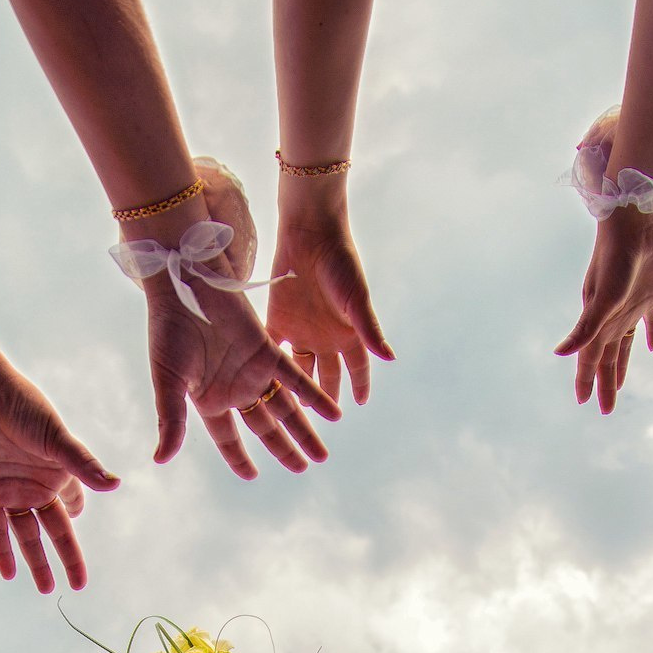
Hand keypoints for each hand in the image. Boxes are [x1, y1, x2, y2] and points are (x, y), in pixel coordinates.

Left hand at [0, 371, 119, 588]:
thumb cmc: (21, 406)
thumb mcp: (56, 438)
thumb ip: (82, 464)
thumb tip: (114, 485)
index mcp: (58, 472)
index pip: (72, 503)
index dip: (76, 515)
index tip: (79, 526)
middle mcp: (36, 485)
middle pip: (54, 530)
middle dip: (65, 557)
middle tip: (76, 585)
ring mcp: (11, 491)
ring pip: (27, 536)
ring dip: (36, 562)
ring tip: (44, 589)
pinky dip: (2, 551)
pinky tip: (8, 573)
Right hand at [146, 280, 339, 478]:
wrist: (185, 284)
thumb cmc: (169, 331)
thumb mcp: (168, 381)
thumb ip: (170, 420)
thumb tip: (161, 460)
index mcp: (209, 399)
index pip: (228, 438)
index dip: (239, 458)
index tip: (252, 476)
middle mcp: (234, 388)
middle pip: (265, 427)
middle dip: (284, 449)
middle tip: (303, 468)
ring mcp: (253, 370)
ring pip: (285, 408)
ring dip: (304, 430)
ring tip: (322, 454)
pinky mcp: (268, 349)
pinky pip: (297, 378)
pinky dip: (315, 397)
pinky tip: (334, 414)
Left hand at [266, 219, 391, 406]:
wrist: (310, 232)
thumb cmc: (340, 261)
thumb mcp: (356, 298)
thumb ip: (369, 329)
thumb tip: (390, 359)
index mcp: (347, 332)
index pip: (357, 366)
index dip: (360, 384)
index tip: (361, 403)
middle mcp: (325, 336)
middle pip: (326, 374)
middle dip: (326, 397)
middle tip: (324, 420)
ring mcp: (301, 330)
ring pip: (299, 369)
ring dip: (297, 389)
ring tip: (292, 414)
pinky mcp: (277, 320)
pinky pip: (273, 351)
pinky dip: (269, 368)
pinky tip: (263, 388)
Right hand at [555, 209, 652, 413]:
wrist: (634, 224)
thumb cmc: (615, 259)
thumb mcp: (602, 297)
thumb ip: (585, 328)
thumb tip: (560, 353)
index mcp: (598, 321)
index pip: (590, 358)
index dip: (586, 380)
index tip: (583, 402)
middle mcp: (610, 318)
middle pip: (607, 358)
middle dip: (605, 384)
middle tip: (606, 410)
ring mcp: (629, 307)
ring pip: (624, 345)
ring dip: (621, 366)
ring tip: (620, 386)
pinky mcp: (648, 294)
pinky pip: (649, 321)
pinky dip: (650, 334)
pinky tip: (652, 346)